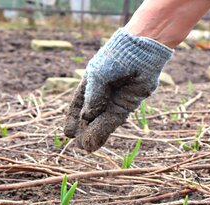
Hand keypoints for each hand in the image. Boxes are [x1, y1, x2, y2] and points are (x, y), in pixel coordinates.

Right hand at [64, 29, 172, 151]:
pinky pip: (113, 121)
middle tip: (78, 146)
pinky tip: (96, 141)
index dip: (73, 119)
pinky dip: (104, 131)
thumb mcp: (97, 76)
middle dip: (83, 131)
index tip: (68, 133)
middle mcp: (103, 93)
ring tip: (86, 149)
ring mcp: (115, 100)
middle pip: (90, 116)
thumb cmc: (116, 58)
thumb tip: (87, 118)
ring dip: (93, 135)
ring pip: (101, 121)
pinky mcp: (128, 105)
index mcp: (91, 82)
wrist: (141, 51)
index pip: (78, 104)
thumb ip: (92, 97)